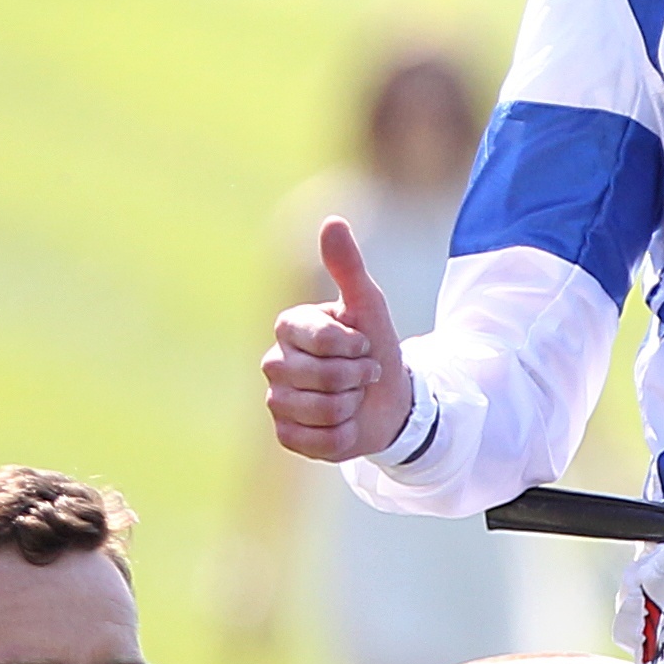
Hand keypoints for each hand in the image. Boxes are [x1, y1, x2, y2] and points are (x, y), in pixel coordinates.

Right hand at [264, 219, 409, 462]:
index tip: (365, 344)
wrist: (388, 401)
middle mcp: (274, 362)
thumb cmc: (374, 347)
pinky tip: (344, 424)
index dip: (353, 346)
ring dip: (351, 407)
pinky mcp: (285, 435)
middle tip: (362, 373)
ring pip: (318, 410)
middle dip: (355, 377)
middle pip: (320, 377)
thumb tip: (332, 222)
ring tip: (353, 398)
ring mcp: (276, 400)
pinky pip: (315, 441)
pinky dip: (342, 436)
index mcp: (289, 326)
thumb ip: (348, 267)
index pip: (319, 338)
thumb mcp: (368, 306)